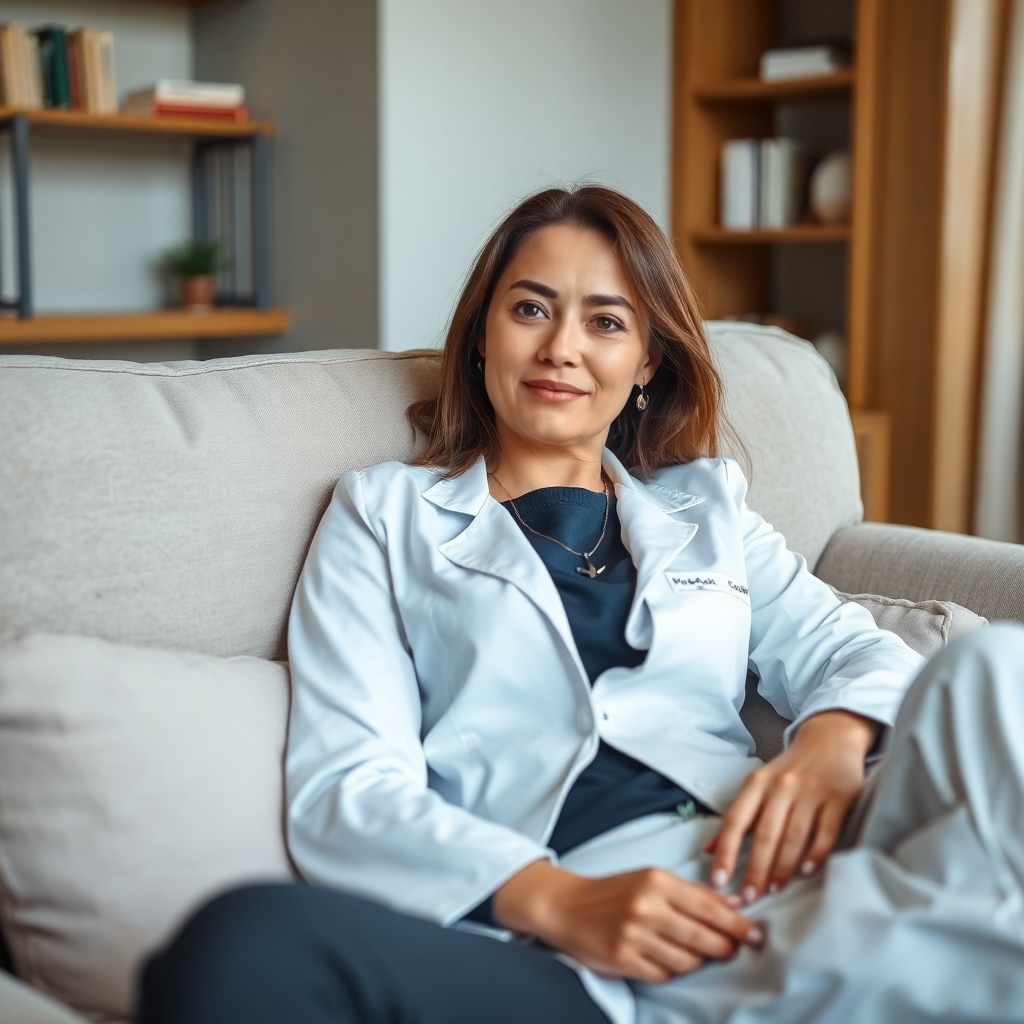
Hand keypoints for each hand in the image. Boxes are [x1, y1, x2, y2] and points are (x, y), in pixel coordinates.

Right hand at [492, 860, 762, 982]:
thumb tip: (732, 906)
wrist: (567, 905)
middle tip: (732, 949)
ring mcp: (633, 935)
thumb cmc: (614, 891)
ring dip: (695, 960)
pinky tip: (661, 958)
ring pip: (687, 961)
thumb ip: (690, 893)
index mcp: (657, 881)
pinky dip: (669, 970)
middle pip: (704, 938)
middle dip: (725, 947)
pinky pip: (663, 974)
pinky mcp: (623, 959)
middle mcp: (646, 907)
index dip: (737, 924)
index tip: (756, 934)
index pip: (709, 906)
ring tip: (687, 950)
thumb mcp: (651, 879)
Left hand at [706, 709, 877, 903]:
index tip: (719, 881)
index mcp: (757, 783)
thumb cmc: (788, 771)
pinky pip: (825, 831)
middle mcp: (781, 787)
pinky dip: (816, 853)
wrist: (830, 740)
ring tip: (773, 891)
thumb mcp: (758, 786)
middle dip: (755, 870)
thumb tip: (708, 850)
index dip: (726, 852)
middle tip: (748, 898)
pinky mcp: (838, 799)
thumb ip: (737, 819)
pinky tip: (807, 872)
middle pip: (765, 834)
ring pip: (793, 836)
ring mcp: (811, 792)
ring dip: (782, 867)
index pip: (736, 821)